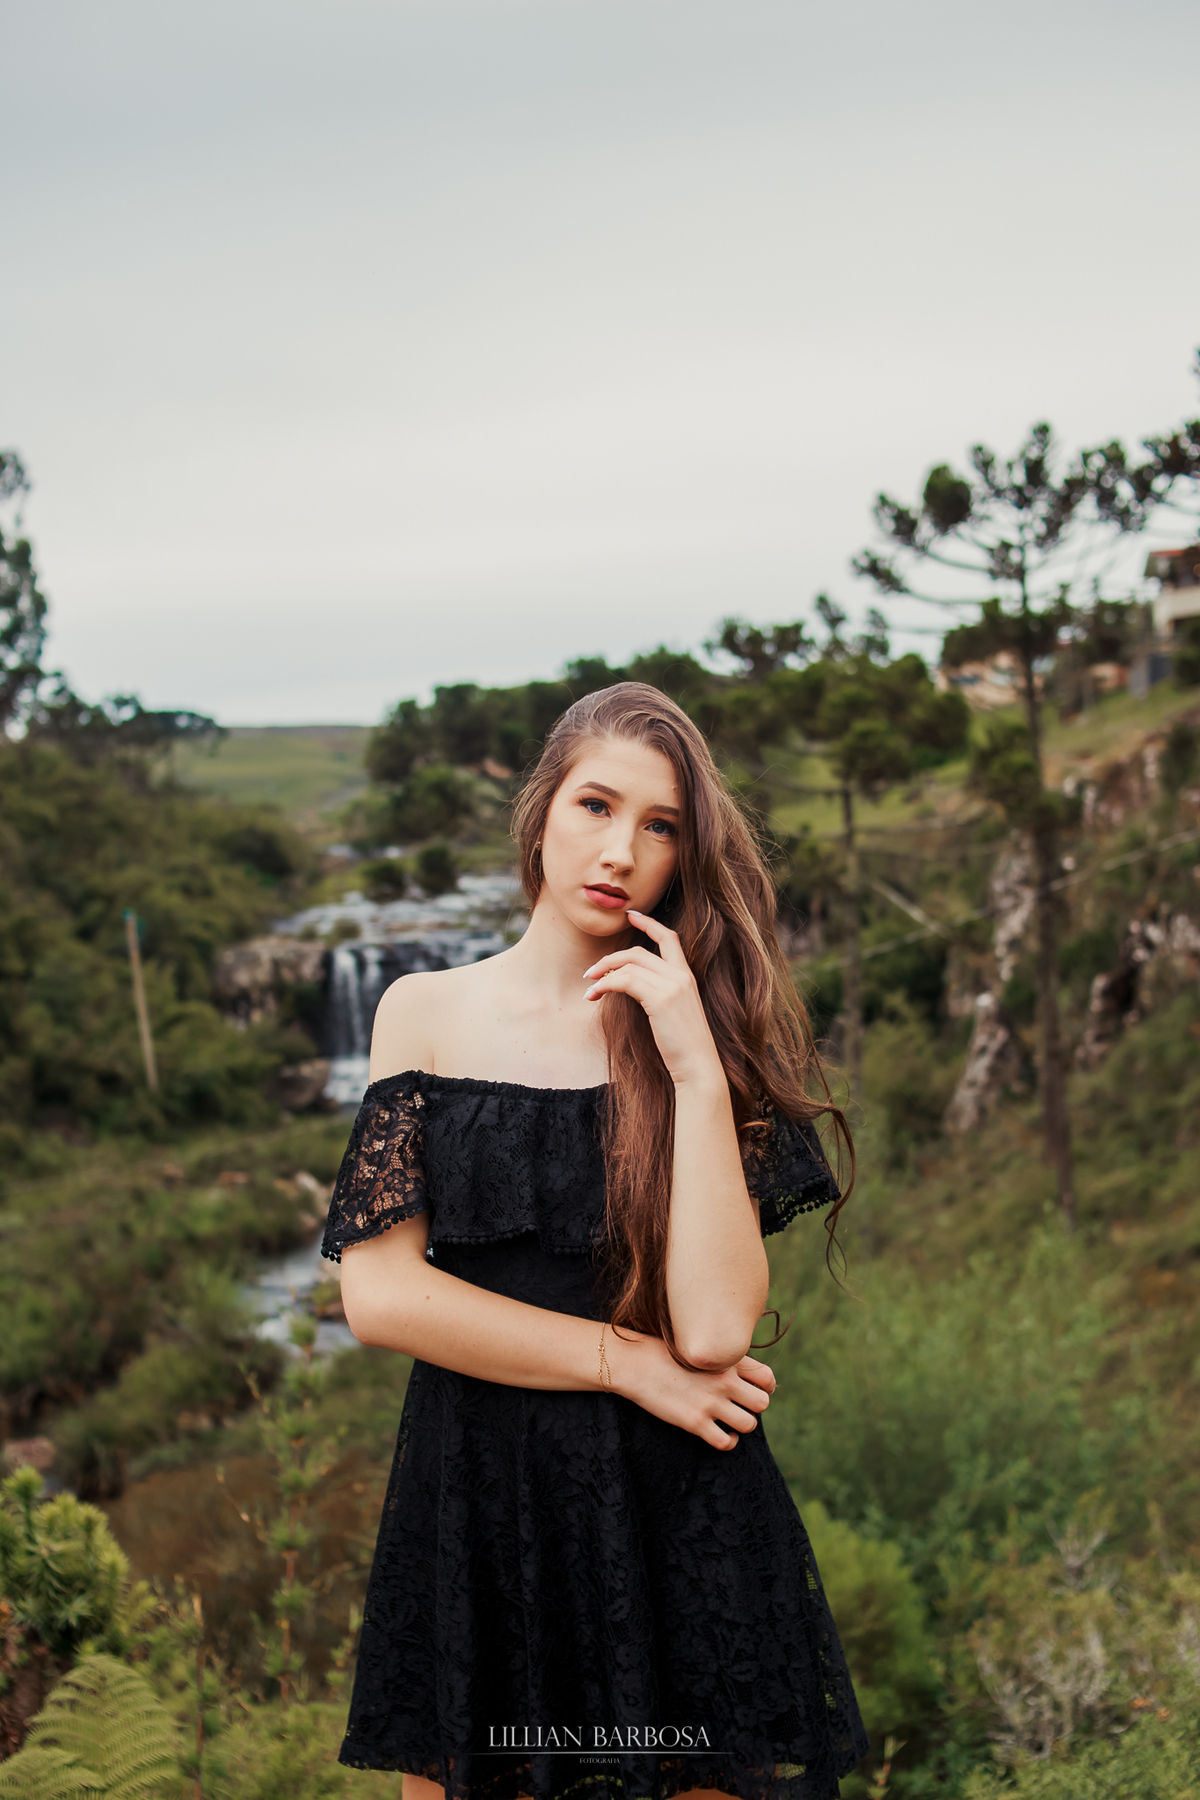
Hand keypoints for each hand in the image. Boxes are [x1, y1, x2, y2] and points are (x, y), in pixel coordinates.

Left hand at [583, 911, 723, 1088]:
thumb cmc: (683, 1046)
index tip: (631, 915)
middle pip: (639, 952)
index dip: (649, 924)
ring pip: (629, 964)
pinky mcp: (661, 999)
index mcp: (687, 976)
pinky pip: (625, 980)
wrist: (698, 1066)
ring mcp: (673, 986)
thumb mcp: (673, 1012)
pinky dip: (605, 984)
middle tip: (590, 972)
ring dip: (603, 973)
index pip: (669, 938)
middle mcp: (681, 976)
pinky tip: (596, 994)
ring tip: (590, 989)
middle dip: (610, 958)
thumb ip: (658, 993)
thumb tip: (628, 984)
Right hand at [604, 1329, 776, 1451]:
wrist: (636, 1364)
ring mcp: (710, 1402)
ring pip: (748, 1424)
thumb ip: (722, 1358)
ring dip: (741, 1425)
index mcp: (726, 1360)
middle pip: (762, 1403)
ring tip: (730, 1421)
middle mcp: (724, 1381)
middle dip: (753, 1407)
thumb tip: (740, 1372)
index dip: (765, 1387)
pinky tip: (720, 1434)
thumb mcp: (698, 1346)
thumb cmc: (664, 1353)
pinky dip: (728, 1441)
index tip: (754, 1390)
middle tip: (740, 1406)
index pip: (767, 1377)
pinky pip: (726, 1442)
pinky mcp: (695, 1422)